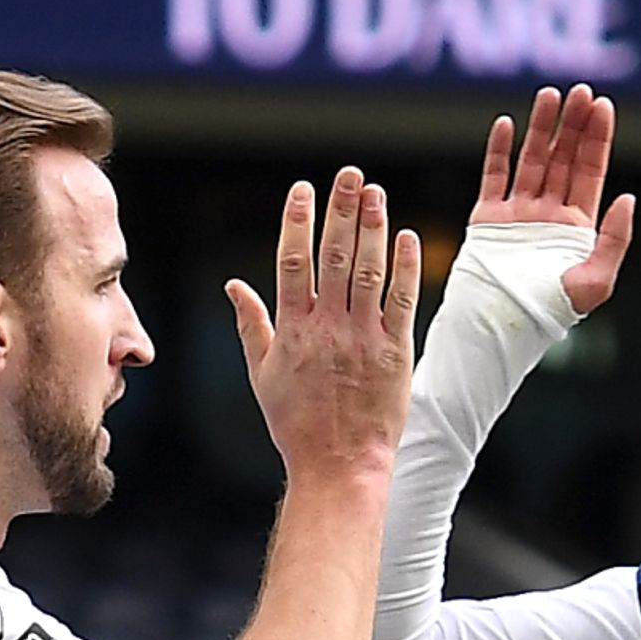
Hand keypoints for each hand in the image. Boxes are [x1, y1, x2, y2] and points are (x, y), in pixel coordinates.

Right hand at [225, 167, 421, 481]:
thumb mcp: (263, 374)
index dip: (298, 221)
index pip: (292, 262)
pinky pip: (401, 303)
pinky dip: (405, 269)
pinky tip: (407, 237)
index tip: (303, 188)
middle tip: (349, 174)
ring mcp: (363, 340)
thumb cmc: (297, 424)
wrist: (338, 465)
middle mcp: (327, 329)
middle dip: (341, 211)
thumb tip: (233, 284)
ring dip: (373, 229)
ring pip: (368, 272)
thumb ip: (251, 325)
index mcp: (293, 330)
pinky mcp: (395, 354)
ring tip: (376, 193)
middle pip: (333, 257)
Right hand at [471, 84, 634, 314]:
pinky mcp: (488, 218)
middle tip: (580, 91)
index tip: (602, 106)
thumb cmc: (551, 312)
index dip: (597, 138)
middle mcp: (548, 214)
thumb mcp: (596, 281)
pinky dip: (499, 150)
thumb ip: (614, 239)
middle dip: (573, 124)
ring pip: (532, 160)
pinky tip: (508, 123)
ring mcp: (517, 214)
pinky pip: (494, 177)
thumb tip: (627, 198)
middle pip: (564, 158)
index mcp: (576, 226)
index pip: (590, 171)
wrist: (502, 327)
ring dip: (541, 127)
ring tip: (550, 95)